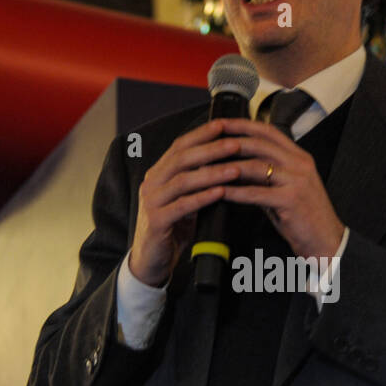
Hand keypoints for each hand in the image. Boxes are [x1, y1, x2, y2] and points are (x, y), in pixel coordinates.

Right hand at [128, 119, 244, 285]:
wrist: (150, 261)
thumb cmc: (172, 229)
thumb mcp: (184, 200)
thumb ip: (197, 183)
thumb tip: (225, 162)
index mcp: (158, 174)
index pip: (179, 146)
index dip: (201, 134)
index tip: (224, 125)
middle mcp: (152, 183)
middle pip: (181, 159)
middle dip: (210, 149)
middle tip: (235, 144)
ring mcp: (151, 202)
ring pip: (183, 181)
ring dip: (211, 173)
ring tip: (235, 169)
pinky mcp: (156, 222)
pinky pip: (182, 206)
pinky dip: (203, 198)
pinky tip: (220, 193)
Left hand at [217, 117, 344, 260]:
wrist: (327, 240)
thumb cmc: (306, 216)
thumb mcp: (289, 188)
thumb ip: (269, 175)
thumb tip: (240, 167)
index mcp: (300, 157)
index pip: (269, 132)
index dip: (243, 125)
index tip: (222, 123)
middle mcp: (300, 164)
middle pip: (260, 144)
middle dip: (230, 141)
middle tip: (208, 142)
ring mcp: (297, 181)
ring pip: (256, 166)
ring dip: (228, 167)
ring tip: (208, 169)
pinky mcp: (291, 200)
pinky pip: (256, 192)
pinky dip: (236, 192)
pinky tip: (221, 192)